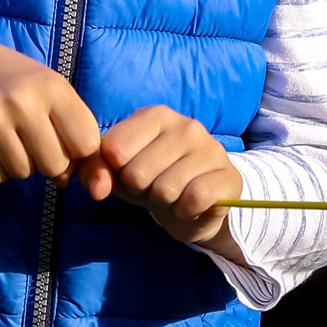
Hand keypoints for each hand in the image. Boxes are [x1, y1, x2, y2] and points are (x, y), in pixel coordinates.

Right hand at [0, 41, 101, 183]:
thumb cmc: (15, 82)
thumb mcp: (52, 91)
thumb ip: (76, 132)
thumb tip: (80, 183)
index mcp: (50, 86)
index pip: (85, 144)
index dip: (78, 150)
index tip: (64, 138)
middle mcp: (20, 102)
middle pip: (54, 165)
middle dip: (49, 160)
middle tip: (33, 138)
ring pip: (23, 173)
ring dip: (21, 163)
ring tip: (9, 135)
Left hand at [77, 106, 242, 247]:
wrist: (196, 206)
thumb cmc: (153, 180)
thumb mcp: (121, 171)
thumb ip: (100, 169)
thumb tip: (98, 185)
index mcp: (156, 116)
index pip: (115, 148)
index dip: (116, 172)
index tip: (130, 171)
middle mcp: (187, 126)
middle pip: (138, 172)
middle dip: (141, 190)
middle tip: (154, 187)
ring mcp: (212, 149)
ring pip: (166, 188)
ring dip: (163, 202)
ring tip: (173, 195)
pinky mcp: (229, 176)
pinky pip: (193, 200)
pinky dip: (185, 211)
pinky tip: (190, 205)